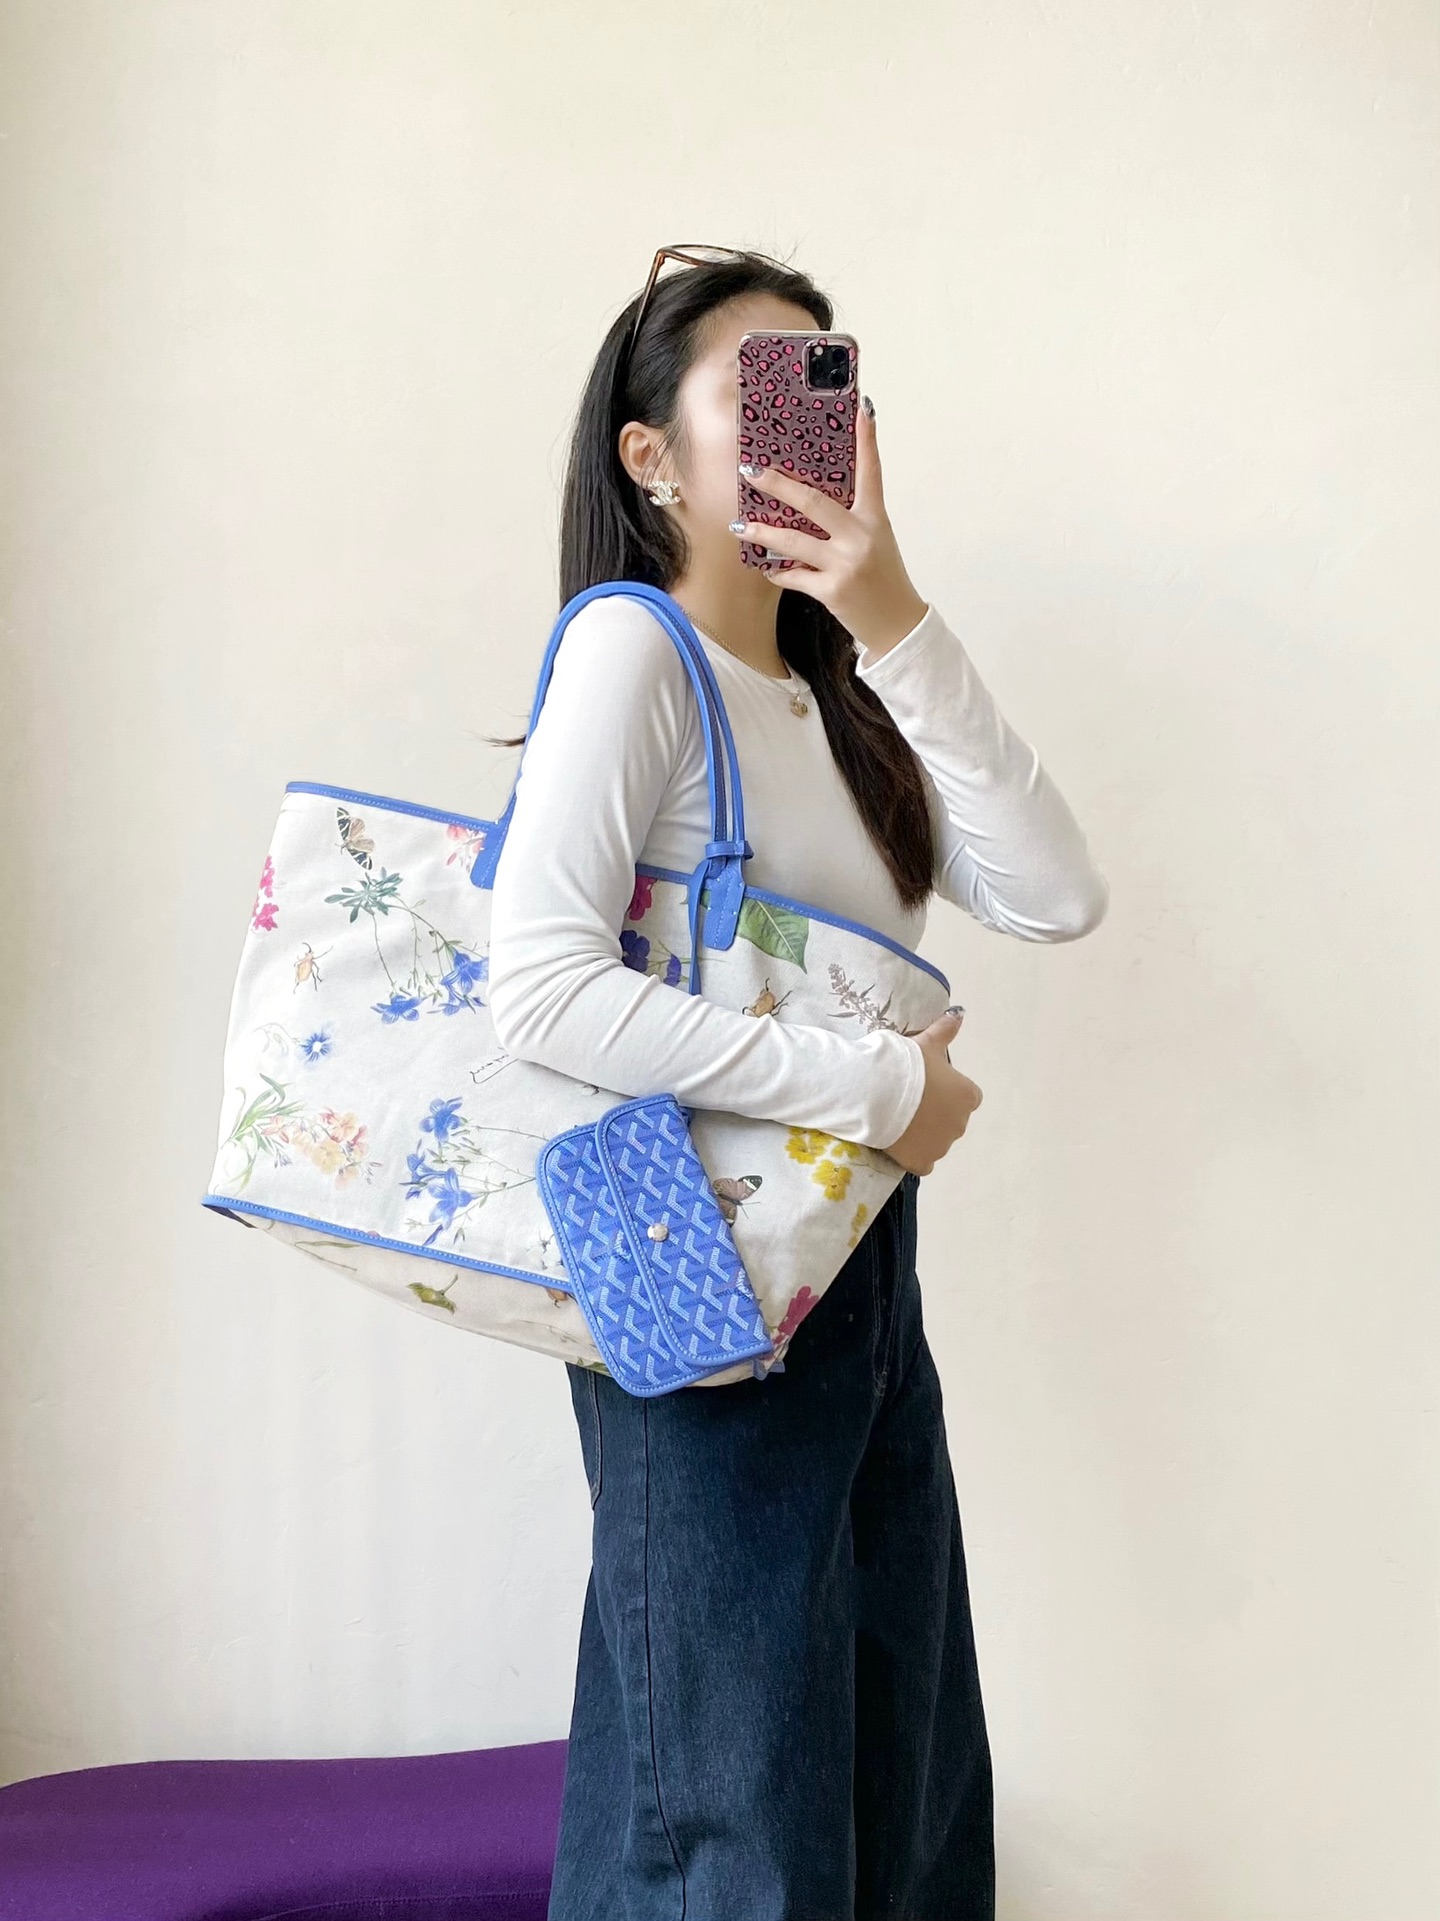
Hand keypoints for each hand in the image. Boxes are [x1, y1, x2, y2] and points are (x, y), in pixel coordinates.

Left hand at [730, 395, 929, 656]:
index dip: (867, 441)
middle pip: (813, 502)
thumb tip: (807, 500)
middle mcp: (860, 537)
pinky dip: (776, 571)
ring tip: (739, 525)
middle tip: (751, 470)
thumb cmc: (883, 577)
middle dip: (778, 485)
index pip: (872, 472)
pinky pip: (793, 576)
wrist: (897, 624)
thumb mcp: (876, 540)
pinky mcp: (832, 591)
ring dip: (762, 532)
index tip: (862, 410)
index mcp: (875, 519)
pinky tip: (763, 567)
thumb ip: (850, 519)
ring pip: (793, 541)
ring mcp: (845, 564)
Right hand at [878, 1009, 982, 1176]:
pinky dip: (914, 1156)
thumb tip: (959, 1013)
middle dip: (936, 1113)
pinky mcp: (923, 1162)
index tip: (928, 1087)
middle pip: (951, 1119)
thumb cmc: (906, 1065)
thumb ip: (945, 1030)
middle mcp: (961, 1123)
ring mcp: (942, 1146)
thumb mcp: (927, 1043)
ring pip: (937, 1141)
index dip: (948, 1092)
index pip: (967, 1096)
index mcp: (967, 1095)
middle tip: (909, 1100)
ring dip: (924, 1134)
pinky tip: (900, 1143)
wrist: (877, 1092)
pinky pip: (923, 1162)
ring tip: (899, 1119)